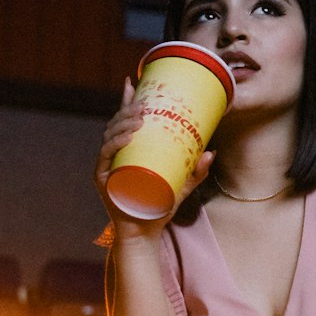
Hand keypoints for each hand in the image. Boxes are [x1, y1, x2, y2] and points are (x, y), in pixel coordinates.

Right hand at [94, 78, 214, 238]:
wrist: (145, 233)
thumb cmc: (159, 208)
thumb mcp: (182, 186)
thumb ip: (197, 171)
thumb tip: (212, 151)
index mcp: (128, 151)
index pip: (124, 121)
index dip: (126, 100)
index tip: (133, 82)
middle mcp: (114, 155)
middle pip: (116, 124)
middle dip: (128, 109)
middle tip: (145, 103)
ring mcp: (107, 166)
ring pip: (111, 136)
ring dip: (124, 123)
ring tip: (140, 117)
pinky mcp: (103, 179)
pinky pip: (106, 156)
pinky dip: (115, 144)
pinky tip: (127, 136)